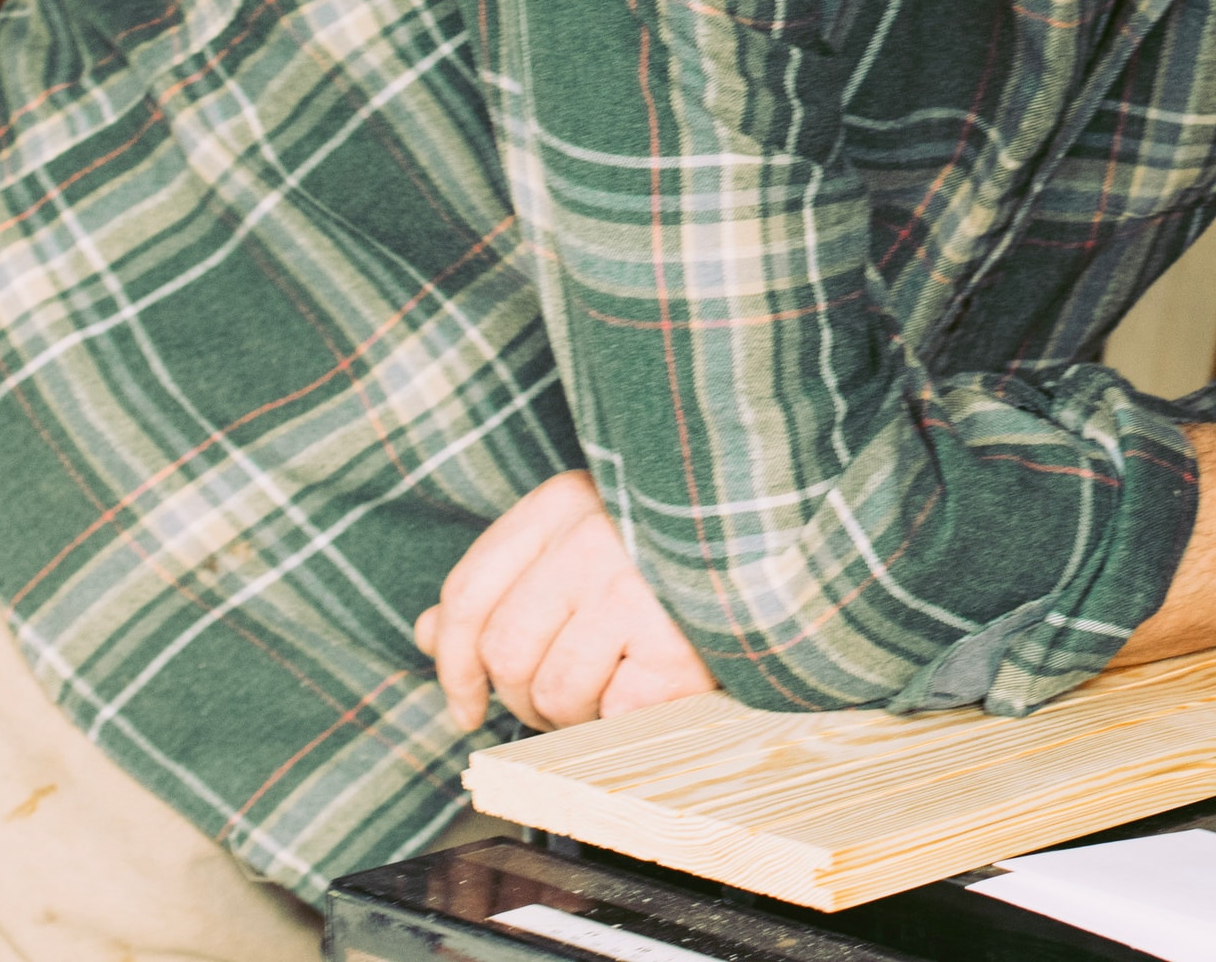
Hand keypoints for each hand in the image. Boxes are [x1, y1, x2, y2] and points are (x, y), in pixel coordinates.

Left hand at [411, 469, 720, 732]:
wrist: (791, 541)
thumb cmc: (684, 553)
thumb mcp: (586, 546)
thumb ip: (507, 585)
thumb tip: (424, 633)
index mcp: (567, 499)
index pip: (467, 593)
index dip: (451, 663)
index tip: (465, 705)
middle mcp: (594, 536)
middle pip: (503, 652)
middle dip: (525, 696)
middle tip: (572, 696)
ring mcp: (635, 587)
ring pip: (551, 693)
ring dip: (580, 712)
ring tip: (624, 684)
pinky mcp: (676, 642)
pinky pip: (611, 712)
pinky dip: (630, 717)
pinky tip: (660, 685)